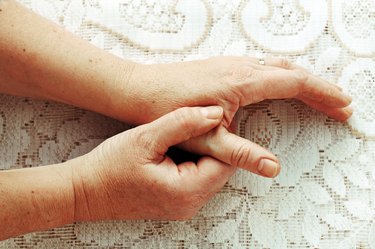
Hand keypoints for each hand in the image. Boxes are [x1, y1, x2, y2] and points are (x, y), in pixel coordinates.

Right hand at [72, 106, 235, 220]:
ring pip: (210, 172)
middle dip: (213, 144)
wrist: (86, 190)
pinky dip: (193, 161)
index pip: (225, 163)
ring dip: (203, 152)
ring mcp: (183, 206)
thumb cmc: (109, 167)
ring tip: (184, 134)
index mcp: (186, 191)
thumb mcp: (146, 138)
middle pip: (220, 169)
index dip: (224, 137)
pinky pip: (197, 179)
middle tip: (197, 122)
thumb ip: (183, 123)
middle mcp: (190, 204)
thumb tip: (214, 113)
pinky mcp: (177, 202)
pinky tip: (177, 148)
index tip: (212, 118)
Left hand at [127, 56, 352, 176]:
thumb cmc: (168, 110)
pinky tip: (284, 86)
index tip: (342, 107)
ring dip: (302, 81)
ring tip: (319, 96)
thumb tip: (273, 168)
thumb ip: (241, 153)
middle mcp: (240, 67)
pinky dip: (283, 76)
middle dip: (319, 88)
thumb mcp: (206, 138)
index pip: (295, 84)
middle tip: (339, 104)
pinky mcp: (223, 67)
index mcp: (242, 82)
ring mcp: (231, 64)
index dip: (323, 95)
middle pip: (292, 72)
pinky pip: (263, 67)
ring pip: (278, 67)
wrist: (140, 90)